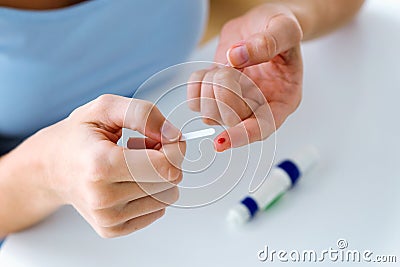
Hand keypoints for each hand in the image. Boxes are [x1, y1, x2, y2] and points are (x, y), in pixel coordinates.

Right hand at [39, 95, 184, 237]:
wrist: (51, 168)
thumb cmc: (78, 137)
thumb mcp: (105, 108)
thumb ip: (143, 114)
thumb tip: (173, 135)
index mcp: (101, 165)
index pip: (164, 166)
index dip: (173, 148)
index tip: (164, 137)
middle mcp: (103, 197)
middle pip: (169, 182)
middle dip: (165, 161)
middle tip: (143, 147)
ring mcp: (107, 218)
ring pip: (167, 197)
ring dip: (157, 177)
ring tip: (133, 164)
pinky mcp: (113, 229)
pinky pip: (157, 210)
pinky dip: (150, 192)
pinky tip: (130, 180)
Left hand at [188, 3, 302, 151]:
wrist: (262, 24)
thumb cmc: (280, 28)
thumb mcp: (285, 27)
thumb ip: (267, 43)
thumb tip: (237, 58)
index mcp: (282, 100)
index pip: (263, 128)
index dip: (243, 136)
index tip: (222, 140)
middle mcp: (259, 107)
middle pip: (231, 120)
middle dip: (224, 91)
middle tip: (233, 66)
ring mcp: (236, 104)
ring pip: (210, 115)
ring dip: (210, 86)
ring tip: (225, 65)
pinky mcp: (216, 96)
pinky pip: (195, 102)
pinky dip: (197, 84)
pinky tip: (211, 70)